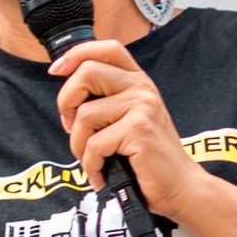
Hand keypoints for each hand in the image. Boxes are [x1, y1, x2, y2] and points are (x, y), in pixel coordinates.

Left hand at [50, 39, 215, 225]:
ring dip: (78, 146)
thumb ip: (107, 103)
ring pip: (85, 115)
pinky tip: (101, 176)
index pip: (107, 49)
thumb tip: (68, 100)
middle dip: (66, 102)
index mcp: (139, 81)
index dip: (77, 54)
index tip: (57, 71)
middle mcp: (142, 88)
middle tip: (70, 128)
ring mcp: (142, 107)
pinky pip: (94, 144)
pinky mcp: (139, 130)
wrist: (180, 187)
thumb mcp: (130, 120)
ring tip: (92, 161)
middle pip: (87, 73)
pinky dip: (91, 166)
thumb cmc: (148, 159)